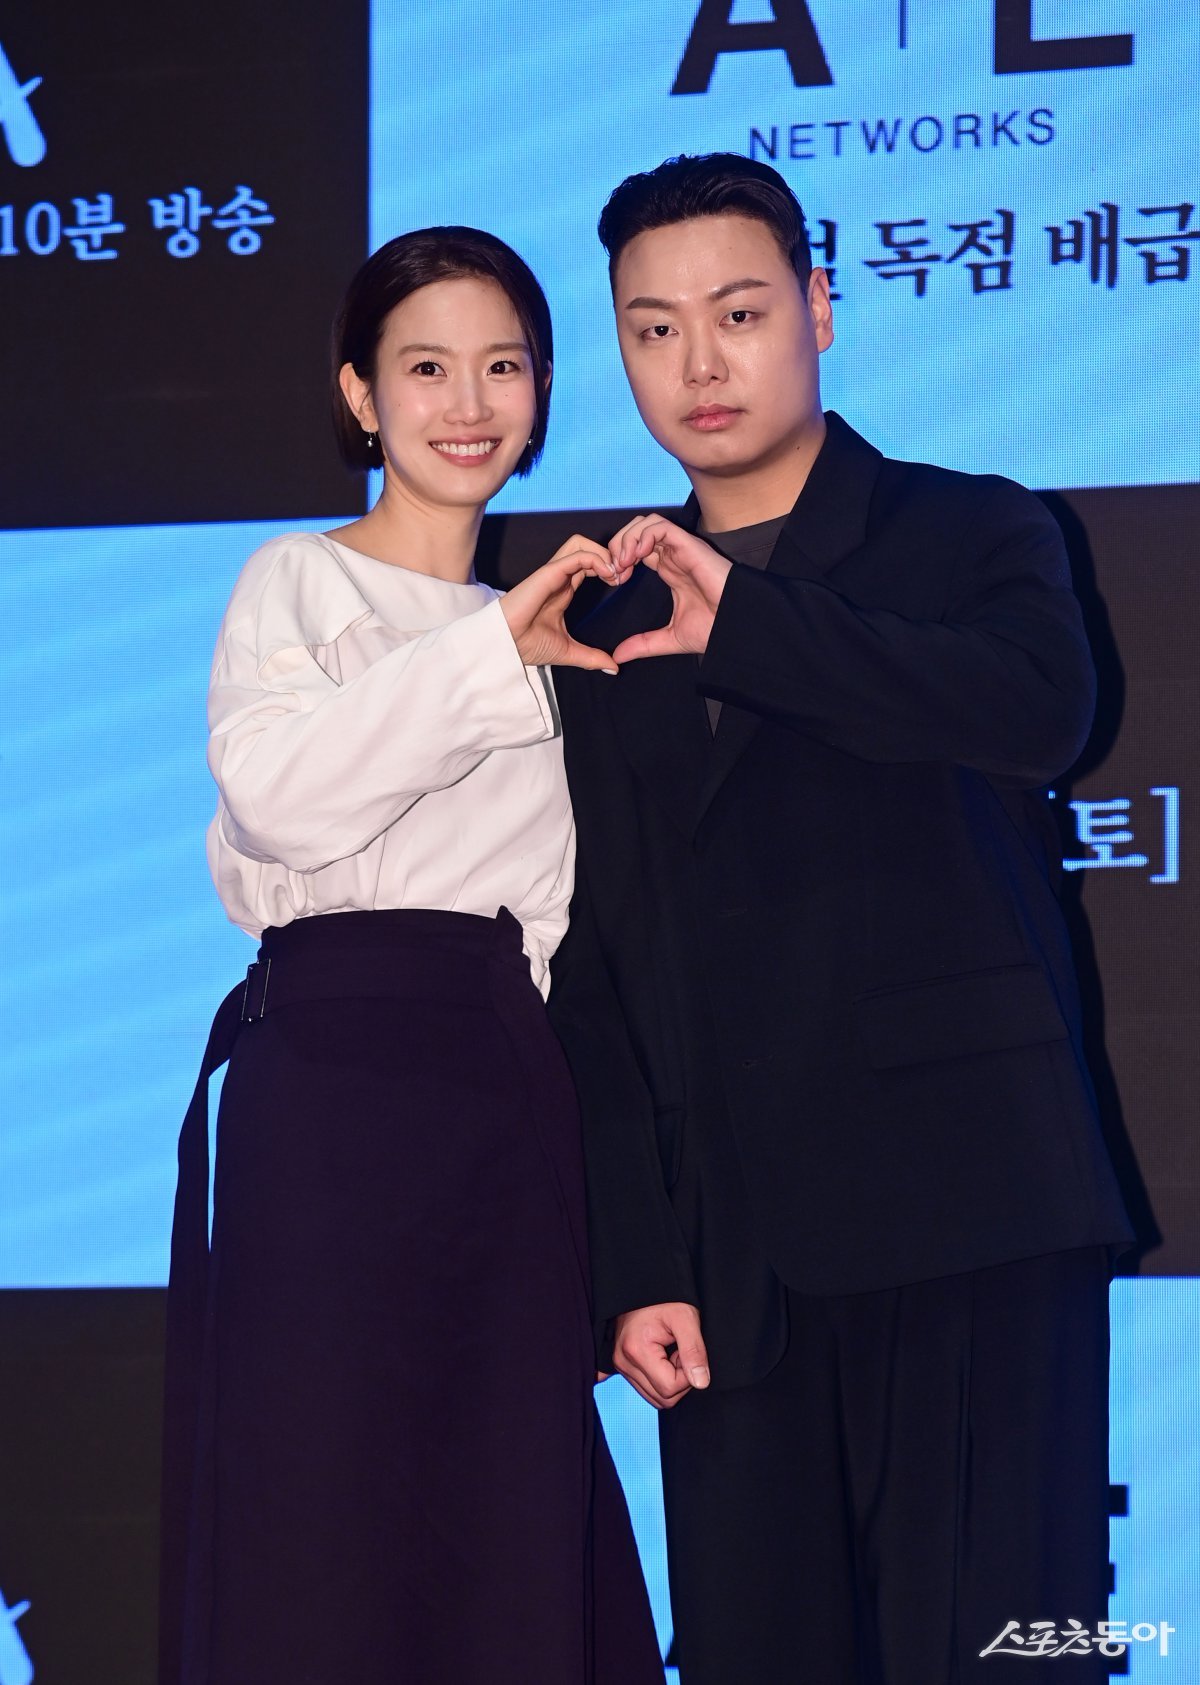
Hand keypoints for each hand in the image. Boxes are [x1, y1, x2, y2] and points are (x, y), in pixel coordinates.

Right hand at [500, 536, 630, 670]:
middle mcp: (559, 577)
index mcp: (564, 589)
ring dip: (603, 553)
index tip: (622, 583)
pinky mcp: (549, 573)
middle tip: (623, 575)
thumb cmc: (527, 645)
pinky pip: (576, 555)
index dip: (609, 568)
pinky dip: (596, 559)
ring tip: (615, 573)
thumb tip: (613, 667)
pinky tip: (607, 574)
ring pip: (581, 543)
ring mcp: (553, 573)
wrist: (507, 646)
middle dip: (609, 555)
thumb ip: (592, 657)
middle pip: (586, 547)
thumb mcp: (569, 651)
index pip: (589, 565)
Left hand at [607, 515, 731, 662]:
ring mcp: (681, 548)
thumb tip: (619, 656)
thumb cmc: (714, 628)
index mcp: (669, 571)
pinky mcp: (689, 545)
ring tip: (624, 562)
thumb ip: (643, 644)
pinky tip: (636, 556)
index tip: (615, 580)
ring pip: (646, 523)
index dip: (620, 559)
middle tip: (615, 569)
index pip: (638, 549)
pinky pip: (660, 526)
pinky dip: (643, 536)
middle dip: (619, 545)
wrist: (735, 626)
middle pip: (638, 531)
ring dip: (629, 539)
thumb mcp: (669, 638)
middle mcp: (674, 556)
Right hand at [613, 1301, 710, 1409]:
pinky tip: (662, 1358)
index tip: (685, 1349)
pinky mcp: (623, 1366)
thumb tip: (701, 1383)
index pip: (669, 1388)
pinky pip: (646, 1389)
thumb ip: (694, 1351)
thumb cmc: (666, 1298)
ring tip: (670, 1351)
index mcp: (636, 1350)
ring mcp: (620, 1365)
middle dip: (679, 1379)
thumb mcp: (686, 1318)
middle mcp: (623, 1362)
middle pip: (662, 1398)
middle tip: (679, 1350)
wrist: (644, 1285)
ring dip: (670, 1380)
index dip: (687, 1374)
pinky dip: (659, 1379)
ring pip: (655, 1397)